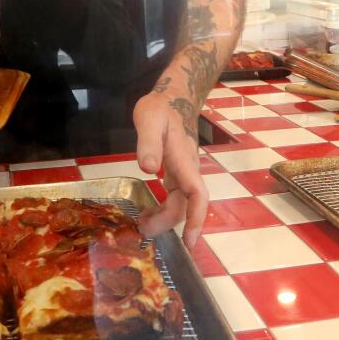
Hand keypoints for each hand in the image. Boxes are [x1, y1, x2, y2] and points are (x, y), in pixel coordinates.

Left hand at [132, 92, 208, 249]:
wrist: (173, 99)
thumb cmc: (160, 108)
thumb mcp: (149, 119)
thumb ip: (148, 143)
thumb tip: (148, 169)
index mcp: (183, 159)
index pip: (196, 193)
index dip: (196, 218)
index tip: (190, 241)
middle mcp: (188, 169)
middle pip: (185, 205)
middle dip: (167, 223)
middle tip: (142, 231)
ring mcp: (184, 173)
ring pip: (180, 204)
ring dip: (164, 219)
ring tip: (142, 225)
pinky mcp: (177, 173)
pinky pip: (174, 198)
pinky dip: (162, 210)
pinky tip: (147, 213)